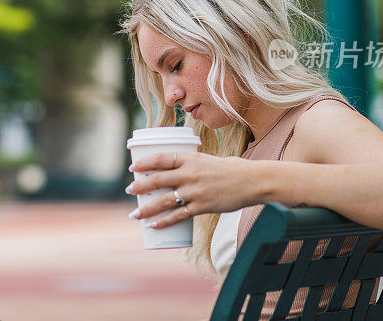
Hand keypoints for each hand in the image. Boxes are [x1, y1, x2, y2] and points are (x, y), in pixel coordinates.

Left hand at [125, 152, 254, 228]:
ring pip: (164, 200)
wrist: (253, 181)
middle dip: (140, 186)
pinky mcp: (203, 206)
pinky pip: (179, 215)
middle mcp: (190, 174)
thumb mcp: (209, 160)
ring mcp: (196, 191)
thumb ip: (193, 165)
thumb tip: (177, 170)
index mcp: (191, 158)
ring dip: (147, 208)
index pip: (162, 158)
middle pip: (158, 180)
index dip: (145, 162)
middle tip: (129, 190)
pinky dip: (164, 221)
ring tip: (135, 214)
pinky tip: (154, 225)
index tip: (133, 166)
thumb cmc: (232, 169)